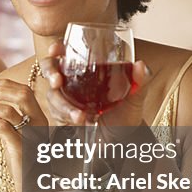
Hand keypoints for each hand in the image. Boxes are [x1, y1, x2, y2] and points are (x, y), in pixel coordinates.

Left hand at [0, 79, 46, 191]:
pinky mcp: (21, 149)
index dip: (5, 84)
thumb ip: (10, 123)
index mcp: (40, 119)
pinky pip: (2, 127)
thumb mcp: (20, 139)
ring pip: (8, 110)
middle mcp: (38, 124)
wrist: (40, 191)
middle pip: (22, 94)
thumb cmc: (27, 165)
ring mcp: (31, 136)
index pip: (25, 91)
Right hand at [38, 42, 152, 127]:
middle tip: (57, 81)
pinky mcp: (61, 117)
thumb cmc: (126, 116)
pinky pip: (55, 114)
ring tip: (80, 116)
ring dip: (63, 105)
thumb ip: (139, 82)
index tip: (57, 50)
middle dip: (50, 72)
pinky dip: (65, 117)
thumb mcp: (135, 99)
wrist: (121, 142)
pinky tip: (79, 121)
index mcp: (87, 69)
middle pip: (50, 68)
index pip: (67, 52)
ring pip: (52, 95)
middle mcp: (72, 81)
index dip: (57, 48)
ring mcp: (64, 99)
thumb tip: (141, 65)